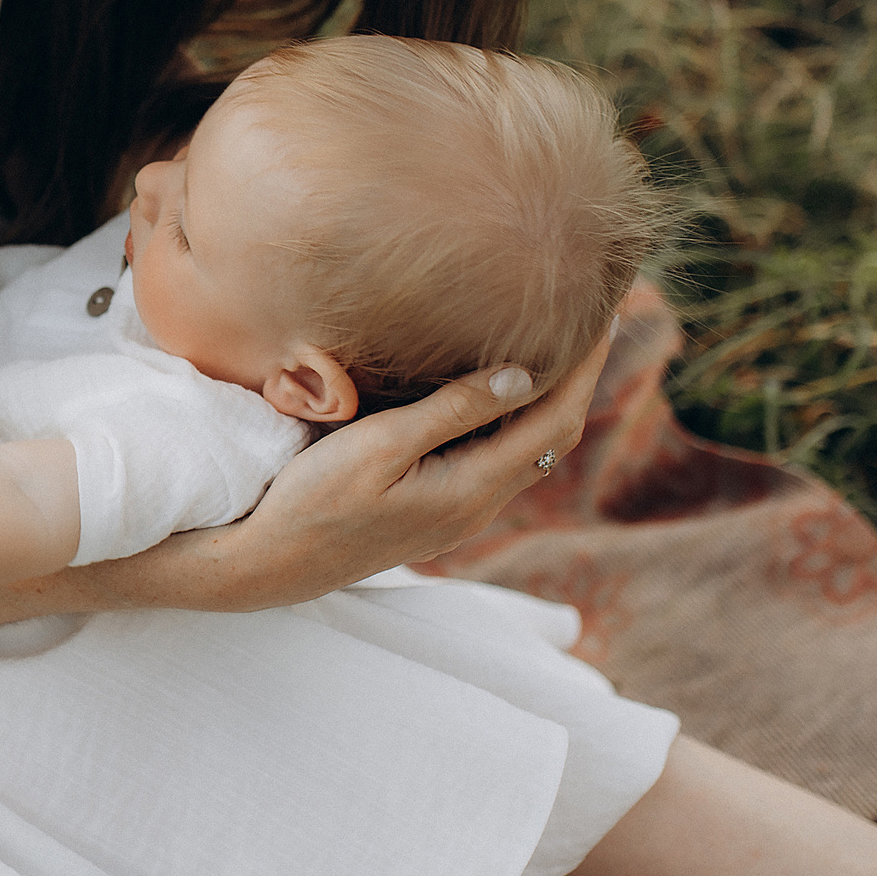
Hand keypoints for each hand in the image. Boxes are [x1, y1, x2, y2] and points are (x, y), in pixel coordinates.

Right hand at [82, 332, 611, 614]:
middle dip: (580, 376)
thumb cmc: (314, 501)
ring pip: (529, 448)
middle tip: (594, 315)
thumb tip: (525, 374)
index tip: (604, 311)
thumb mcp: (380, 446)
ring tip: (562, 343)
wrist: (272, 565)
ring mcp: (460, 511)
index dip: (586, 365)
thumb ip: (453, 411)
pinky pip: (499, 456)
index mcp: (474, 488)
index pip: (556, 418)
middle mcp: (479, 505)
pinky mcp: (438, 508)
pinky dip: (518, 416)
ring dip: (553, 397)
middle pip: (554, 434)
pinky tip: (506, 389)